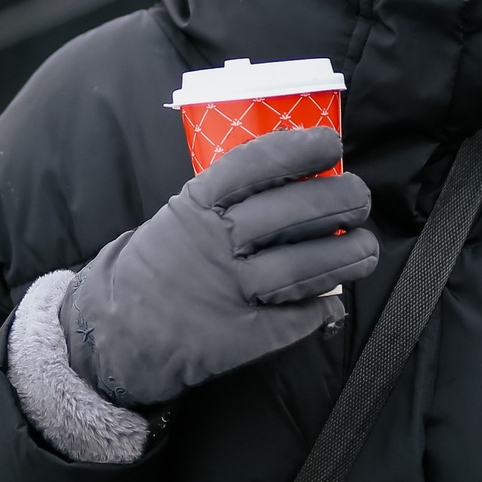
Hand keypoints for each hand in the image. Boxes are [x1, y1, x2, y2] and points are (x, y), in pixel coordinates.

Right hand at [61, 127, 378, 408]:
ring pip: (304, 268)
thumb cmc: (158, 267)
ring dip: (346, 256)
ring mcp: (227, 292)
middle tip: (361, 198)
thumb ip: (226, 203)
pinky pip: (295, 319)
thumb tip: (296, 181)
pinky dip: (321, 308)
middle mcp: (212, 245)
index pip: (252, 167)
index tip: (330, 143)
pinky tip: (333, 300)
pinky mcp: (238, 337)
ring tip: (366, 248)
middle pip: (291, 213)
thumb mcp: (178, 219)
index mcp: (194, 208)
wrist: (115, 334)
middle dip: (339, 200)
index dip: (296, 151)